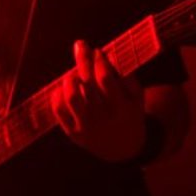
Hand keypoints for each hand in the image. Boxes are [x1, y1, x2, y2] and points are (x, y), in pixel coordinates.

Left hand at [55, 39, 146, 162]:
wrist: (123, 149)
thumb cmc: (130, 115)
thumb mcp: (137, 97)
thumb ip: (126, 75)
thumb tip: (106, 54)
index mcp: (122, 109)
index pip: (106, 79)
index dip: (99, 61)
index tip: (97, 51)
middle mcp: (103, 120)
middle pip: (87, 85)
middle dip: (83, 61)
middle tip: (80, 46)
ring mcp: (86, 128)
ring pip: (71, 98)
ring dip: (70, 79)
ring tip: (74, 74)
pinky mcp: (72, 134)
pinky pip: (59, 110)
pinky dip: (59, 94)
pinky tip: (66, 88)